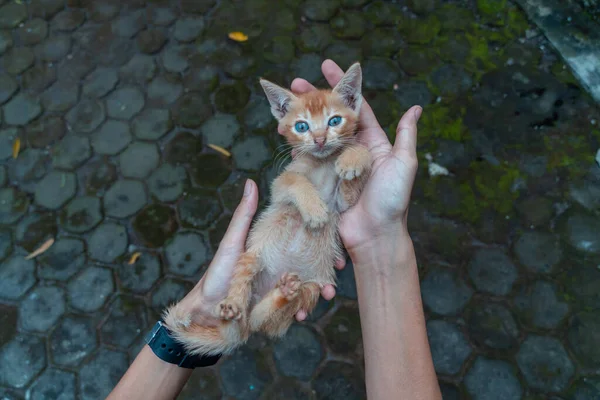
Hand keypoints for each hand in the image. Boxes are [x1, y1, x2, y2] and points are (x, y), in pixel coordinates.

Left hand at [175, 179, 339, 323]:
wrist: (206, 312)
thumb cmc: (218, 274)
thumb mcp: (233, 242)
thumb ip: (245, 215)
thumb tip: (251, 182)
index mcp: (273, 250)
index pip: (302, 244)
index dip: (322, 244)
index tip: (336, 244)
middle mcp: (279, 269)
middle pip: (310, 268)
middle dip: (326, 271)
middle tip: (338, 270)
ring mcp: (278, 290)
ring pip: (306, 289)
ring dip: (318, 293)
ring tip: (326, 295)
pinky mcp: (275, 308)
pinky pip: (294, 308)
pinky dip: (302, 310)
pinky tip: (302, 314)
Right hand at [291, 60, 421, 254]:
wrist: (375, 236)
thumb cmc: (392, 200)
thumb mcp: (404, 164)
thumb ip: (406, 136)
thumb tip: (416, 108)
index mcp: (373, 142)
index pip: (356, 106)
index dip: (342, 85)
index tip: (327, 66)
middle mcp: (353, 150)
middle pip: (330, 117)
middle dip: (314, 98)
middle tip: (295, 82)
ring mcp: (336, 166)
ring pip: (316, 136)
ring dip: (302, 119)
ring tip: (285, 105)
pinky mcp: (324, 181)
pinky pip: (310, 160)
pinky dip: (298, 147)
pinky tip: (286, 136)